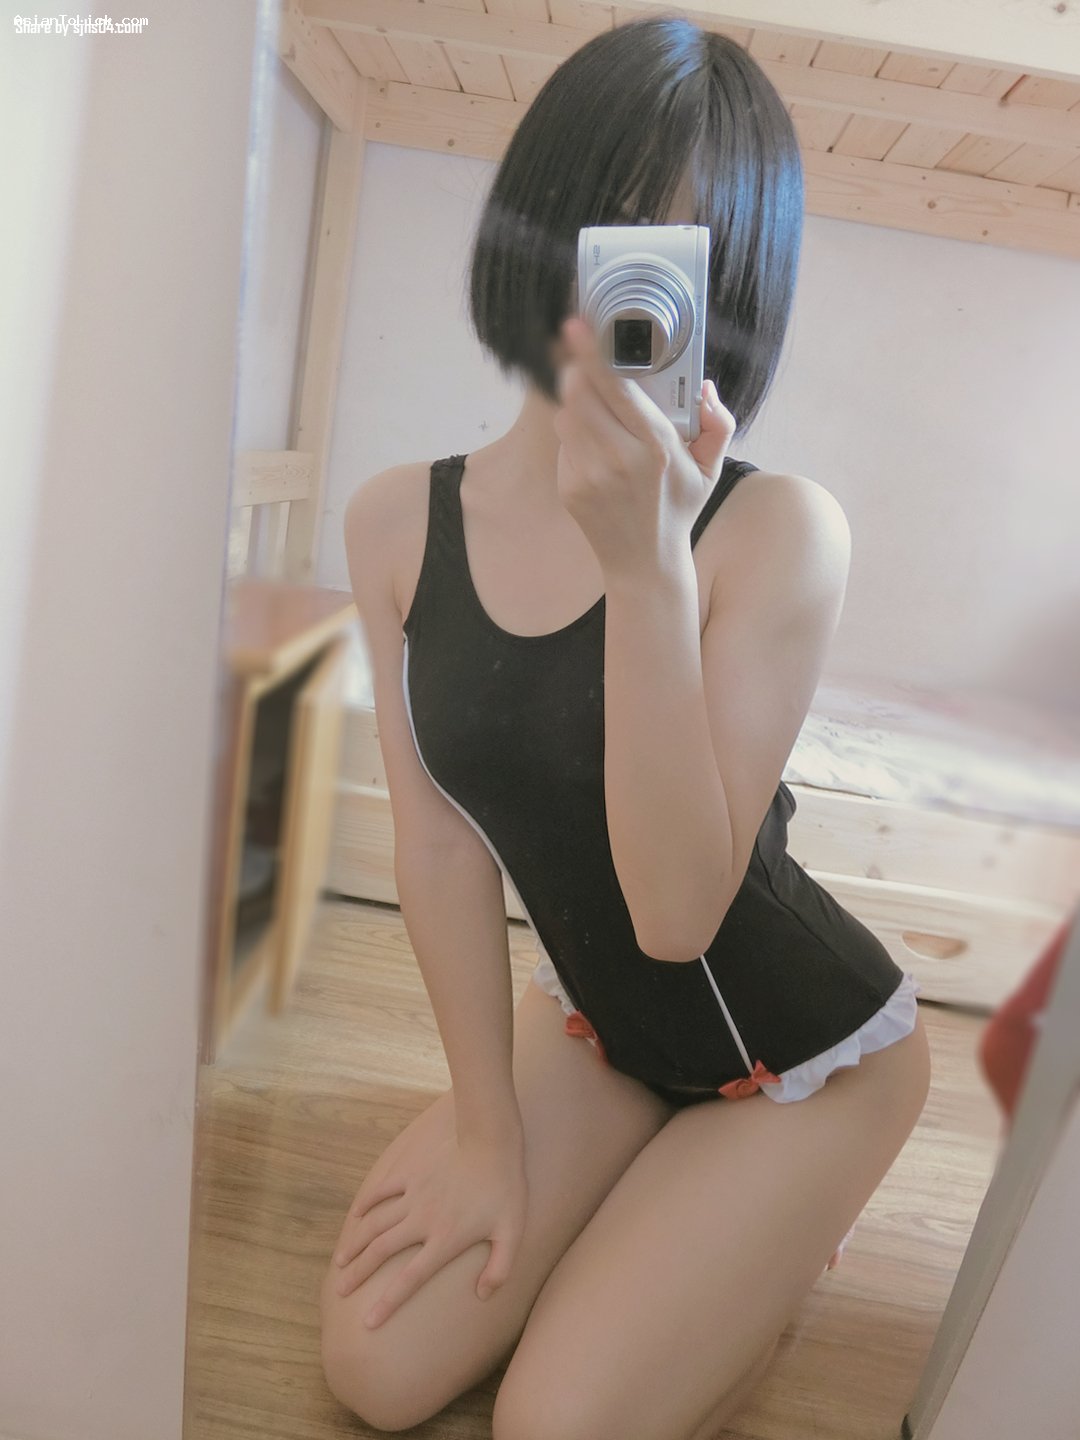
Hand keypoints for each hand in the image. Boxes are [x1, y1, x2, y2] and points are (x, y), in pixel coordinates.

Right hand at [331, 1115, 527, 1329]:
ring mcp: (413, 1195)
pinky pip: (382, 1190)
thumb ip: (500, 1268)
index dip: (388, 1302)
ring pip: (375, 1224)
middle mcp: (422, 1221)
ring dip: (356, 1243)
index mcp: (445, 1240)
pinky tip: (355, 1216)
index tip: (368, 1322)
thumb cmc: (505, 1188)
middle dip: (358, 1274)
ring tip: (341, 1261)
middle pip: (382, 1252)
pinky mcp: (410, 1173)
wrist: (490, 1140)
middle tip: (341, 1290)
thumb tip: (483, 1296)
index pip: (411, 1279)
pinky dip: (366, 1203)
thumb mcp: (512, 1232)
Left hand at [553, 316, 735, 579]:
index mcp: (655, 446)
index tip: (578, 327)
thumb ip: (718, 424)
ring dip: (575, 399)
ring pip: (567, 414)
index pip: (615, 386)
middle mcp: (618, 459)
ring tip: (595, 403)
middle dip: (576, 368)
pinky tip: (594, 443)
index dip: (591, 353)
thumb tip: (705, 388)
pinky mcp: (569, 487)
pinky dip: (575, 432)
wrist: (645, 562)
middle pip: (579, 393)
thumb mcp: (710, 469)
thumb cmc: (678, 508)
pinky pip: (565, 442)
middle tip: (579, 352)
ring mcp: (589, 475)